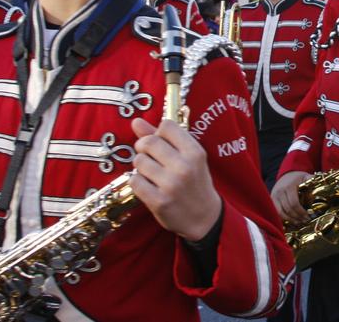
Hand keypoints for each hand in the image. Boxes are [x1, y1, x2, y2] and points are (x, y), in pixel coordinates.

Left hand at [130, 118, 221, 241]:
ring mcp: (171, 185)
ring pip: (139, 161)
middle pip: (149, 142)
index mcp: (194, 152)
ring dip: (141, 166)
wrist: (204, 217)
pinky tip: (148, 186)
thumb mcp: (188, 157)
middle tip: (150, 156)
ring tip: (152, 173)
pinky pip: (135, 181)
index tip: (161, 142)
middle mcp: (184, 167)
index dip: (159, 132)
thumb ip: (163, 138)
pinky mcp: (159, 201)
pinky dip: (138, 182)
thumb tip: (136, 121)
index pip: (166, 126)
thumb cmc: (195, 182)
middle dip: (144, 147)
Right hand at [271, 171, 311, 224]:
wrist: (285, 175)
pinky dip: (283, 218)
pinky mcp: (271, 200)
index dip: (301, 212)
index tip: (308, 216)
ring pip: (280, 213)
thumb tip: (322, 181)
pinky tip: (290, 221)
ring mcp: (274, 196)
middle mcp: (280, 192)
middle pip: (288, 209)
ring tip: (298, 222)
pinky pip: (276, 212)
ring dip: (290, 219)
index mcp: (289, 186)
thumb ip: (312, 179)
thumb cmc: (297, 177)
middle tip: (305, 221)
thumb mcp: (305, 176)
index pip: (294, 203)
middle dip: (297, 217)